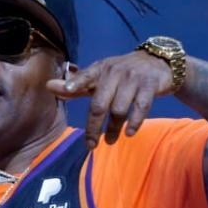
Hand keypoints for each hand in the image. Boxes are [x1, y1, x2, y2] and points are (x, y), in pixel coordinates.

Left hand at [46, 50, 175, 147]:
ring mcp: (133, 78)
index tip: (67, 90)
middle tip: (91, 145)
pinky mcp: (150, 85)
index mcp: (100, 69)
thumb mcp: (100, 76)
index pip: (86, 76)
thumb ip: (76, 85)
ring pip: (119, 109)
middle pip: (100, 104)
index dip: (76, 83)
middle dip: (93, 127)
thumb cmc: (122, 74)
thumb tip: (49, 86)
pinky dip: (134, 122)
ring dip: (114, 129)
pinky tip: (129, 133)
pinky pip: (141, 107)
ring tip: (110, 141)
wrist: (158, 62)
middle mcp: (115, 72)